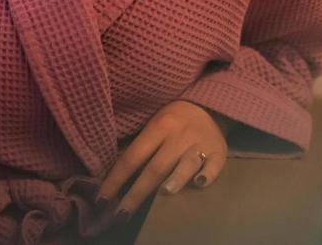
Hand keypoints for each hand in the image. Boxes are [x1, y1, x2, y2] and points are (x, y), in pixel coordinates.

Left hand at [98, 100, 228, 220]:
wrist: (209, 106)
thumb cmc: (173, 121)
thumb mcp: (153, 125)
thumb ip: (138, 148)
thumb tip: (112, 178)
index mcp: (158, 127)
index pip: (132, 157)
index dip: (115, 180)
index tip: (101, 201)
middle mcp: (179, 135)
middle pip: (155, 168)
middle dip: (136, 194)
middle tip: (121, 214)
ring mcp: (200, 144)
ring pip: (186, 164)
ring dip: (175, 179)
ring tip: (164, 193)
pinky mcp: (219, 152)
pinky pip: (215, 165)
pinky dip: (207, 175)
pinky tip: (200, 183)